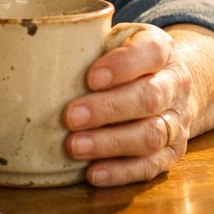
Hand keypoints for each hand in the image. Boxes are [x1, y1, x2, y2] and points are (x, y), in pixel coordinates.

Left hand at [61, 23, 193, 186]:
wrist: (172, 84)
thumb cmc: (128, 61)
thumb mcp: (117, 40)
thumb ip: (90, 44)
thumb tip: (36, 57)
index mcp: (162, 50)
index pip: (151, 52)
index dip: (123, 65)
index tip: (91, 78)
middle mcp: (175, 85)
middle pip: (150, 98)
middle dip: (108, 109)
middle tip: (71, 116)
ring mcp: (177, 120)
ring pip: (151, 135)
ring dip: (110, 143)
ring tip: (75, 146)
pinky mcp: (172, 151)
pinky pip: (151, 165)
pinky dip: (122, 172)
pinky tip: (94, 172)